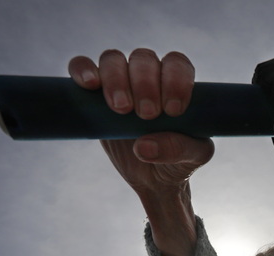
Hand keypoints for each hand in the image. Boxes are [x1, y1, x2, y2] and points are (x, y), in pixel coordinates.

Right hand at [67, 49, 213, 195]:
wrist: (153, 178)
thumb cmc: (179, 161)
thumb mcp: (192, 158)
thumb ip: (179, 149)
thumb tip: (144, 146)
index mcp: (178, 84)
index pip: (177, 65)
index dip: (175, 80)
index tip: (172, 111)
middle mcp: (150, 76)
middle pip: (144, 59)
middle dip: (145, 83)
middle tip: (147, 114)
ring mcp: (120, 81)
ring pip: (113, 60)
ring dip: (116, 79)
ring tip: (121, 109)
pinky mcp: (93, 93)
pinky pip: (82, 67)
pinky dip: (82, 69)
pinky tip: (89, 84)